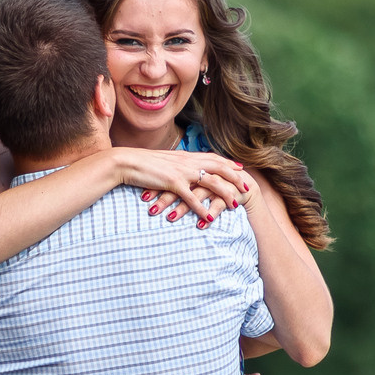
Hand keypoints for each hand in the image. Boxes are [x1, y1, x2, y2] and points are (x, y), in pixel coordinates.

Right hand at [120, 148, 251, 227]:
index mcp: (186, 156)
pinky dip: (201, 208)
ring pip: (211, 182)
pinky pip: (191, 197)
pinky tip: (208, 218)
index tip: (240, 168)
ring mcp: (182, 171)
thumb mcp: (165, 162)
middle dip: (235, 178)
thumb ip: (177, 166)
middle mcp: (188, 161)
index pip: (213, 157)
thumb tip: (183, 172)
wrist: (127, 162)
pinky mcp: (172, 182)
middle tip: (247, 188)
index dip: (228, 163)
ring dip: (225, 194)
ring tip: (235, 206)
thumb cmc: (143, 164)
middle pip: (219, 168)